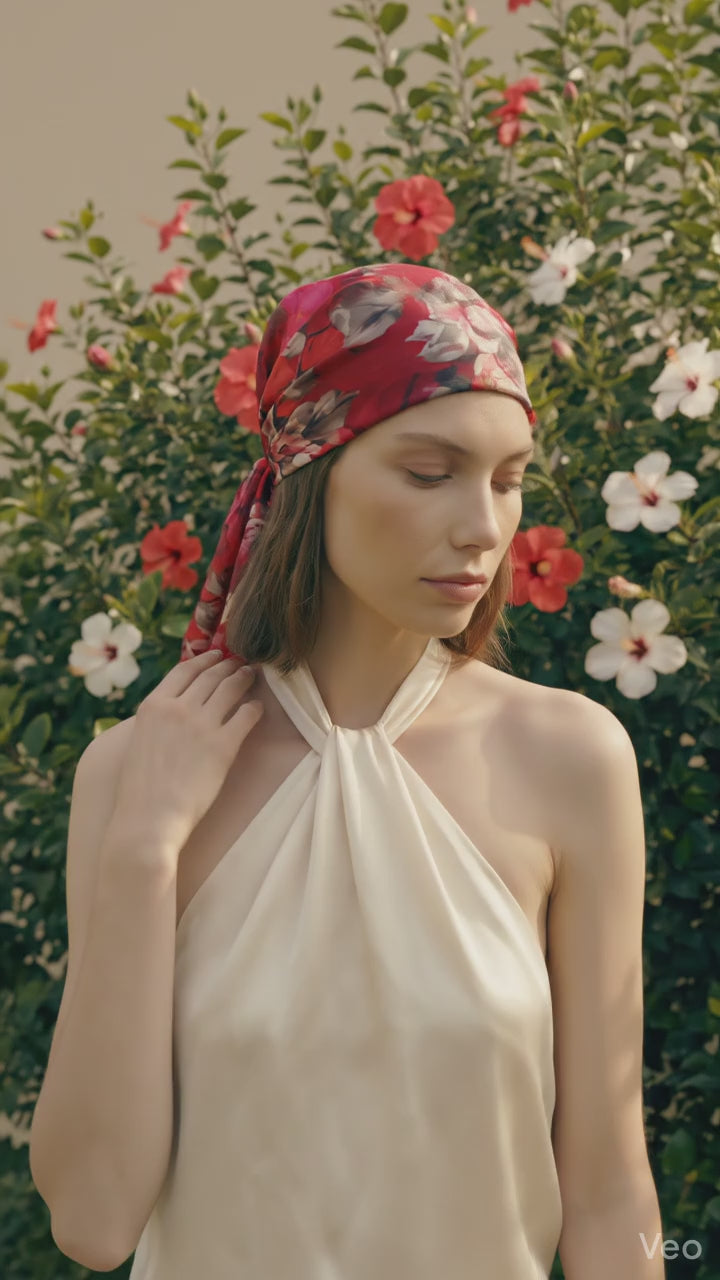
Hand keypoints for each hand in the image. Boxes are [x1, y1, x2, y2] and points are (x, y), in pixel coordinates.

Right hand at [112, 650, 263, 856]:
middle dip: (228, 666)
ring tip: (251, 675)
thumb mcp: (138, 742)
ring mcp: (202, 724)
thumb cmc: (139, 791)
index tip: (215, 655)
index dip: (203, 660)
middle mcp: (178, 708)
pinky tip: (257, 708)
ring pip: (230, 689)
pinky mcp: (224, 744)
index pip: (183, 671)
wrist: (149, 819)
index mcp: (153, 706)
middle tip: (240, 662)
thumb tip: (169, 713)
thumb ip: (155, 723)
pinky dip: (254, 708)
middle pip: (210, 676)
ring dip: (243, 678)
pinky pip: (246, 715)